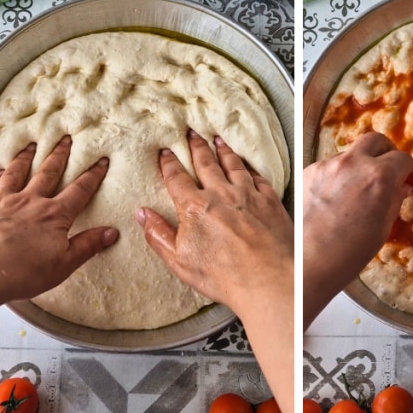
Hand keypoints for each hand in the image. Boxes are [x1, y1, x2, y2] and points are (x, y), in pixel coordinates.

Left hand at [0, 137, 116, 316]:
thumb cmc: (21, 272)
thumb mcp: (63, 264)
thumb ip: (88, 246)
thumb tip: (112, 232)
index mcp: (54, 215)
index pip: (80, 190)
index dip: (93, 175)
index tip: (101, 161)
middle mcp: (30, 201)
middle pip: (48, 173)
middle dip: (60, 155)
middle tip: (67, 139)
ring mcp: (2, 201)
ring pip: (17, 172)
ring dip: (26, 157)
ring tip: (32, 145)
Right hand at [135, 130, 293, 309]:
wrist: (268, 280)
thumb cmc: (223, 276)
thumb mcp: (180, 261)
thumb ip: (158, 234)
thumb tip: (142, 213)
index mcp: (195, 207)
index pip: (177, 177)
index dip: (169, 163)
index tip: (165, 151)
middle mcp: (222, 194)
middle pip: (206, 163)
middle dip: (196, 146)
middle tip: (191, 133)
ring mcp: (248, 195)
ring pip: (233, 165)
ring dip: (223, 151)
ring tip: (217, 140)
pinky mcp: (270, 201)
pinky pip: (258, 177)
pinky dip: (249, 167)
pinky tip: (247, 165)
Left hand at [302, 132, 412, 323]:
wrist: (308, 264)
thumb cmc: (349, 253)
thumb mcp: (382, 228)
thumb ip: (394, 200)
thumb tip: (401, 187)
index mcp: (379, 177)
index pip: (403, 159)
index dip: (410, 170)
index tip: (411, 179)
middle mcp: (353, 163)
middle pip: (376, 140)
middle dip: (385, 152)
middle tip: (388, 171)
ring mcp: (328, 165)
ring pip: (350, 154)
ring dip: (359, 166)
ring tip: (357, 193)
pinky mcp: (308, 173)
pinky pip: (329, 167)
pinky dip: (338, 177)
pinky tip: (335, 200)